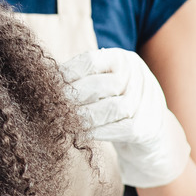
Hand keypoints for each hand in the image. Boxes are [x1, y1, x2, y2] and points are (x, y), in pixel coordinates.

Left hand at [61, 48, 190, 187]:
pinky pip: (118, 129)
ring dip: (83, 117)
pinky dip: (96, 132)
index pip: (91, 60)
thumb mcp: (101, 86)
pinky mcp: (147, 128)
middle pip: (99, 85)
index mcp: (124, 59)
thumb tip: (47, 81)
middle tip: (53, 107)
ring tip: (65, 121)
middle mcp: (139, 76)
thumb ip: (81, 80)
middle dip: (73, 97)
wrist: (148, 136)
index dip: (67, 73)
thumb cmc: (113, 106)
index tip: (48, 85)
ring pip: (110, 108)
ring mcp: (147, 102)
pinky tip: (80, 134)